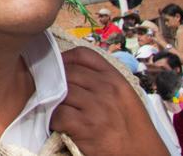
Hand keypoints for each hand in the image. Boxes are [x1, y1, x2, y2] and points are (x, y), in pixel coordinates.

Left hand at [51, 47, 168, 155]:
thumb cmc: (130, 128)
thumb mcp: (123, 97)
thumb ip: (102, 81)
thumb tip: (71, 70)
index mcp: (115, 79)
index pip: (82, 55)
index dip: (65, 59)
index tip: (58, 68)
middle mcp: (106, 89)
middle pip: (67, 73)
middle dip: (56, 83)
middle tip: (52, 94)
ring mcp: (96, 107)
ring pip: (59, 92)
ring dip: (53, 102)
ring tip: (56, 110)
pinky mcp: (85, 126)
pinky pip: (58, 114)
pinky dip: (54, 120)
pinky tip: (59, 126)